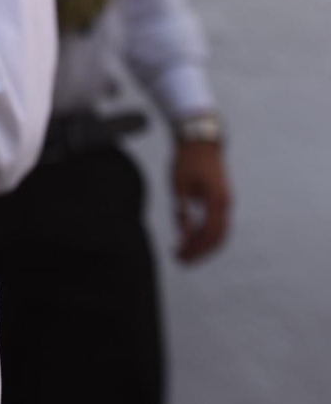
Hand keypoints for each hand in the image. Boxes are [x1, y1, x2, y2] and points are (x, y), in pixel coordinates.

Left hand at [171, 139, 228, 262]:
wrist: (200, 142)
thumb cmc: (187, 161)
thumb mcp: (179, 186)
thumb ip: (182, 211)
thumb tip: (184, 235)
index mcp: (216, 199)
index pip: (208, 233)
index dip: (195, 248)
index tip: (179, 256)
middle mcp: (225, 203)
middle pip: (217, 237)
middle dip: (199, 252)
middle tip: (180, 261)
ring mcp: (225, 202)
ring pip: (219, 233)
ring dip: (203, 246)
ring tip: (184, 255)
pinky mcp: (221, 201)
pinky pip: (217, 224)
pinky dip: (206, 236)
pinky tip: (191, 241)